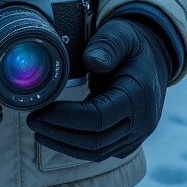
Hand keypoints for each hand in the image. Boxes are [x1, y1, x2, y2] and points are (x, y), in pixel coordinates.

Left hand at [27, 16, 170, 162]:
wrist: (154, 59)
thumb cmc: (132, 44)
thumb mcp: (121, 33)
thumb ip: (108, 45)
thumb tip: (91, 61)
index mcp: (138, 95)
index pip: (99, 118)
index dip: (67, 118)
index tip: (41, 109)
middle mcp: (142, 122)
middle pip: (96, 141)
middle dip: (59, 134)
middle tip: (32, 120)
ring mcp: (137, 136)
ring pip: (97, 152)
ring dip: (64, 145)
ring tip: (38, 129)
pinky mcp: (129, 142)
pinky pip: (101, 152)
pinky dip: (76, 147)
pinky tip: (56, 135)